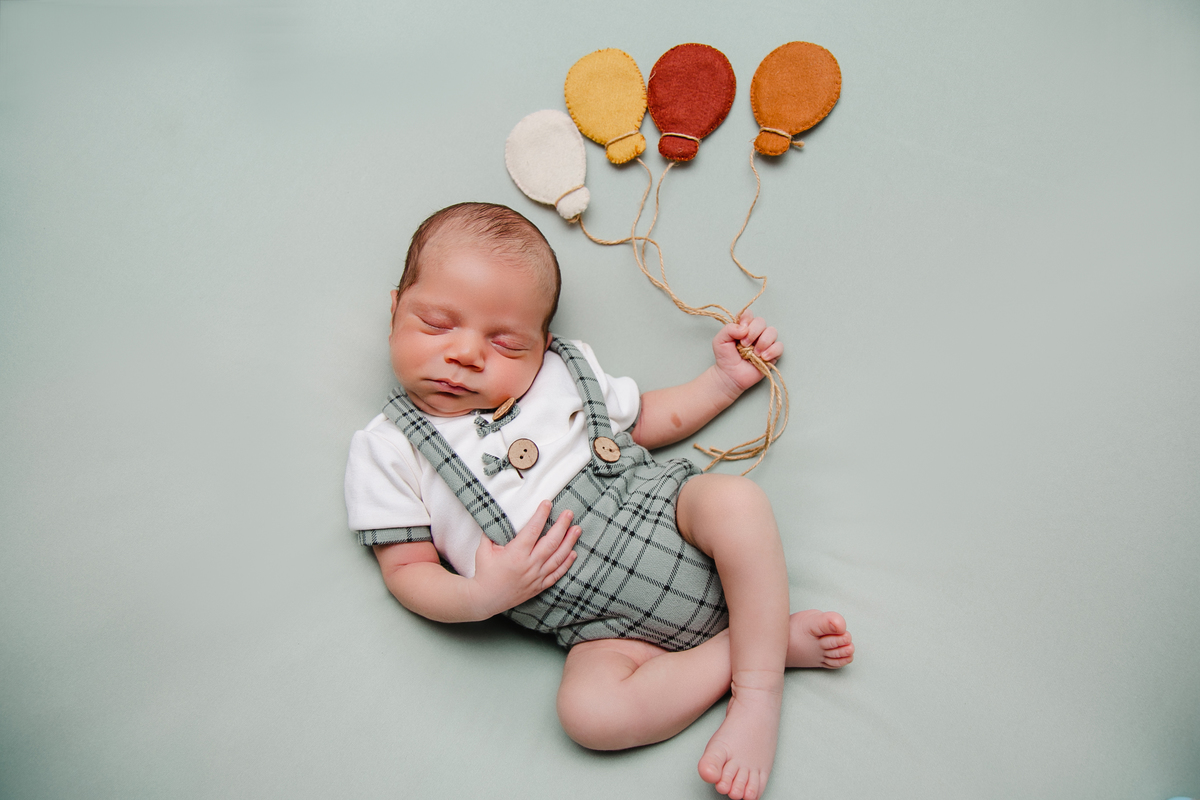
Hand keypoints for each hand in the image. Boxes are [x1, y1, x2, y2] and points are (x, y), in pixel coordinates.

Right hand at [466, 501, 579, 618]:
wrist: (486, 599)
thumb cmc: (484, 573)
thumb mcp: (484, 549)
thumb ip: (492, 533)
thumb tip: (500, 517)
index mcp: (516, 553)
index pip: (533, 529)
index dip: (541, 515)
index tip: (547, 503)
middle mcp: (529, 565)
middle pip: (551, 542)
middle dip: (562, 525)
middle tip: (569, 513)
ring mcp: (536, 577)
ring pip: (558, 557)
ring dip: (569, 542)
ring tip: (577, 529)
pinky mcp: (539, 586)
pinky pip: (557, 574)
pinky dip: (567, 563)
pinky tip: (573, 553)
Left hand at [712, 311, 782, 394]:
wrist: (730, 375)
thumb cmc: (725, 358)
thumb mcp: (719, 341)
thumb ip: (728, 329)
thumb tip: (744, 328)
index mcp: (743, 326)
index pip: (749, 314)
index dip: (746, 320)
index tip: (741, 330)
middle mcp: (755, 332)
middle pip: (761, 321)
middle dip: (753, 332)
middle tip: (744, 345)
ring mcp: (765, 343)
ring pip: (773, 332)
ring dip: (763, 341)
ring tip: (755, 353)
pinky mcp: (772, 354)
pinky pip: (779, 346)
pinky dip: (772, 351)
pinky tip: (763, 357)